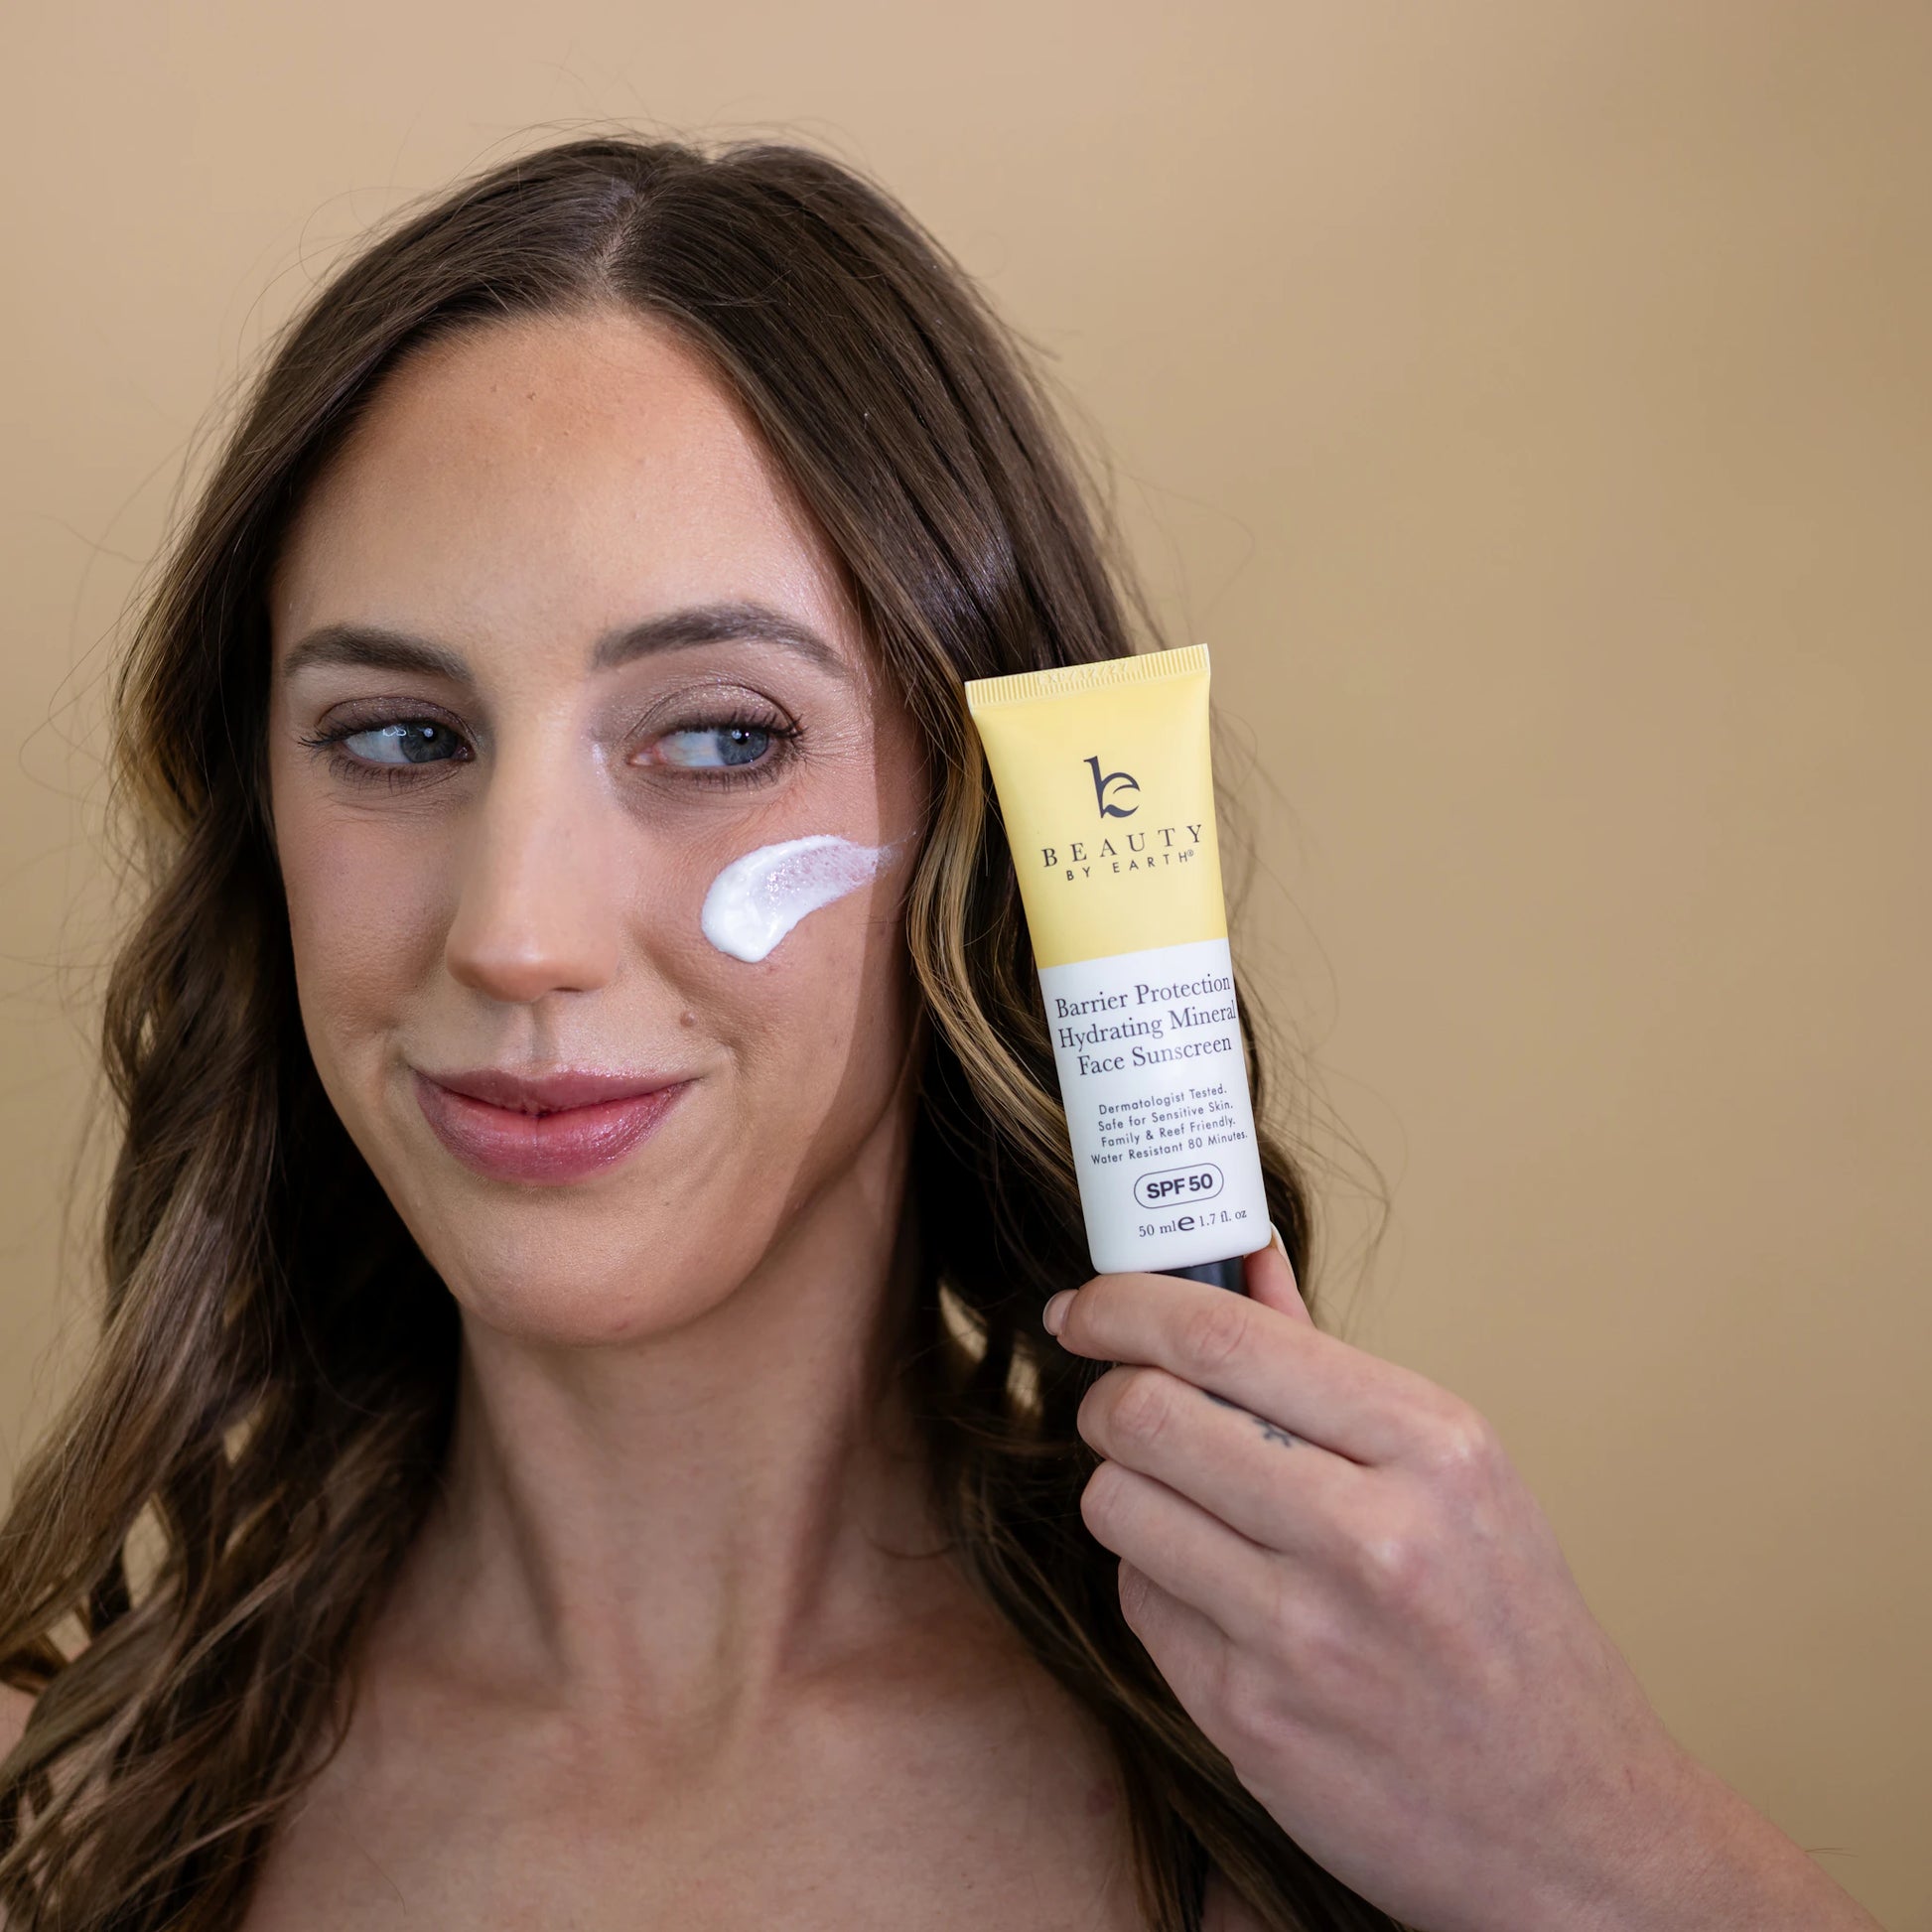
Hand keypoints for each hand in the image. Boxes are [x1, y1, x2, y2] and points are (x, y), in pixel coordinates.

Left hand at [1044, 1236, 1880, 1931]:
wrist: (1572, 1827)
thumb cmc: (1511, 1633)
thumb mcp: (1457, 1473)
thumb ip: (1328, 1365)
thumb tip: (1240, 1257)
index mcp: (1431, 1447)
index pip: (1222, 1337)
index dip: (1124, 1307)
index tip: (1086, 1307)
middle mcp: (1368, 1537)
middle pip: (1145, 1413)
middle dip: (1110, 1398)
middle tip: (1123, 1405)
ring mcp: (1302, 1637)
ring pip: (1119, 1505)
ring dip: (1127, 1491)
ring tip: (1186, 1506)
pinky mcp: (1249, 1719)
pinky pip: (1138, 1600)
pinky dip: (1156, 1581)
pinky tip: (1219, 1594)